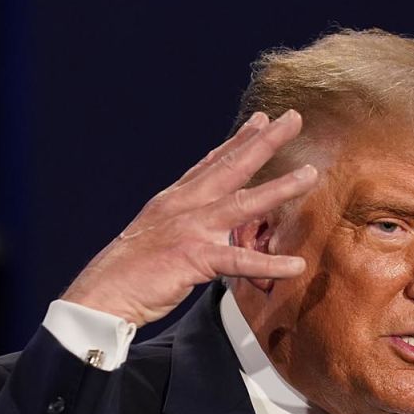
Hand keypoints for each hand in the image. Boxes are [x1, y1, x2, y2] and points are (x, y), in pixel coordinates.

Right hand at [61, 110, 318, 325]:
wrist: (103, 294)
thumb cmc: (129, 272)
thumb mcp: (157, 237)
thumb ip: (182, 226)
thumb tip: (204, 229)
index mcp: (174, 200)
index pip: (212, 164)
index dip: (238, 141)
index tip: (261, 120)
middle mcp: (184, 206)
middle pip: (231, 167)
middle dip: (264, 142)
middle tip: (293, 119)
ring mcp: (190, 229)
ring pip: (243, 203)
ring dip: (279, 188)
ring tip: (310, 175)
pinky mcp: (194, 258)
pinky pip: (240, 261)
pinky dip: (269, 264)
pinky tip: (295, 264)